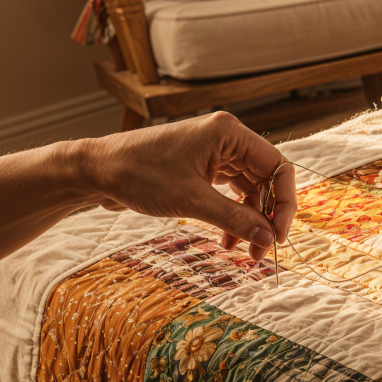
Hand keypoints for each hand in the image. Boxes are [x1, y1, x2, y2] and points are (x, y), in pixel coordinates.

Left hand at [76, 112, 292, 259]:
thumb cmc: (138, 175)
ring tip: (242, 249)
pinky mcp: (203, 164)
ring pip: (249, 188)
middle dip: (266, 215)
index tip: (279, 235)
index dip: (285, 203)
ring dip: (248, 219)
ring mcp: (214, 151)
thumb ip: (234, 218)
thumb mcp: (191, 201)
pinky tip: (225, 237)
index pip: (278, 166)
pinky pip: (230, 191)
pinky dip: (231, 214)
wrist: (96, 171)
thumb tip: (268, 238)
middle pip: (266, 178)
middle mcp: (226, 138)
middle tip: (262, 248)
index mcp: (229, 133)